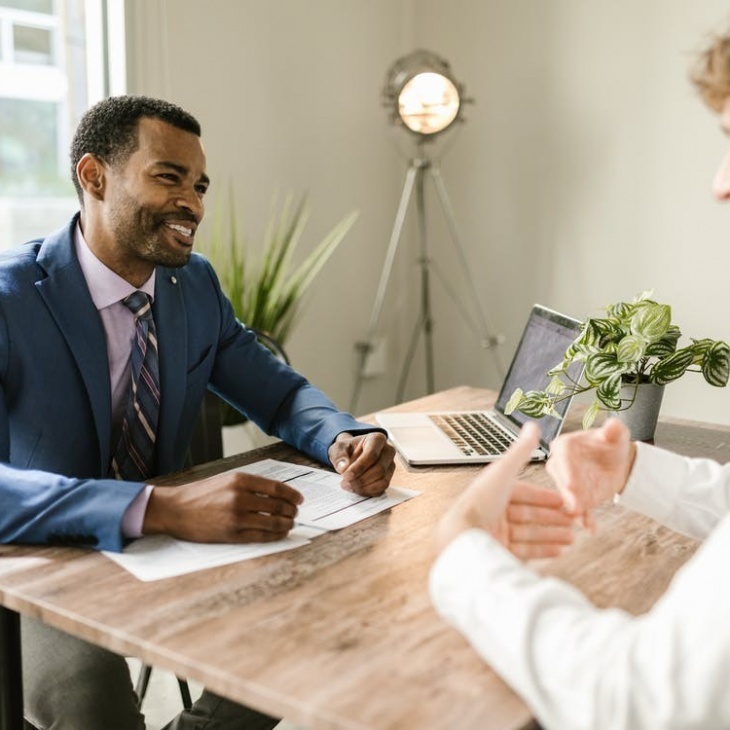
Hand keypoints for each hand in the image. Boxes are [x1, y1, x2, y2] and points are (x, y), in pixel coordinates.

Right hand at [143, 472, 302, 542]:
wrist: (175, 509)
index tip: (300, 499)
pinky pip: (261, 536)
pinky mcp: (232, 534)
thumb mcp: (226, 480)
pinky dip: (275, 535)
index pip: (277, 488)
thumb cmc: (201, 494)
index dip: (292, 495)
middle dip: (291, 511)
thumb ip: (251, 485)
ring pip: (273, 522)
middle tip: (296, 513)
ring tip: (290, 524)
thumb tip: (277, 493)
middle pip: (278, 506)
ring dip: (286, 524)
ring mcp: (237, 517)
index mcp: (240, 480)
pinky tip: (280, 533)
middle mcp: (240, 497)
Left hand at [328, 431, 395, 496]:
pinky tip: (356, 489)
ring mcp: (390, 465)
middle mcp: (388, 451)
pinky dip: (368, 492)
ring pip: (383, 481)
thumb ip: (339, 456)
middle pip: (379, 469)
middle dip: (361, 479)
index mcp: (377, 439)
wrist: (351, 454)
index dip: (359, 467)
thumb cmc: (347, 449)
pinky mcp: (389, 477)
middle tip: (345, 483)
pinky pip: (382, 489)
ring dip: (365, 487)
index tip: (346, 475)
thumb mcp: (338, 448)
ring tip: (349, 486)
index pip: (372, 455)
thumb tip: (343, 468)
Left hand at [435, 423, 574, 558]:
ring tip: (572, 538)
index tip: (565, 501)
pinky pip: (525, 551)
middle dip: (554, 518)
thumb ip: (521, 451)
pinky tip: (559, 551)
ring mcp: (496, 533)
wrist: (463, 537)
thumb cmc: (480, 502)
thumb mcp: (504, 472)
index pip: (525, 493)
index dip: (546, 497)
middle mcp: (494, 512)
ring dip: (553, 535)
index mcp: (494, 492)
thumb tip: (533, 426)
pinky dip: (543, 550)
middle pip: (530, 515)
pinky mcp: (498, 551)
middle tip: (574, 521)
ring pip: (530, 534)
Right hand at [546, 418, 635, 520]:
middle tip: (575, 505)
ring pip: (567, 497)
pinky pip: (579, 509)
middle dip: (568, 493)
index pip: (562, 457)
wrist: (617, 462)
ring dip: (574, 508)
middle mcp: (560, 465)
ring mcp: (566, 483)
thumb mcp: (616, 435)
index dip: (567, 471)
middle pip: (561, 480)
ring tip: (582, 517)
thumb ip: (613, 430)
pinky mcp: (576, 498)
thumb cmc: (611, 444)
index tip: (572, 484)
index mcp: (564, 446)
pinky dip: (584, 519)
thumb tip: (613, 425)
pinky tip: (591, 528)